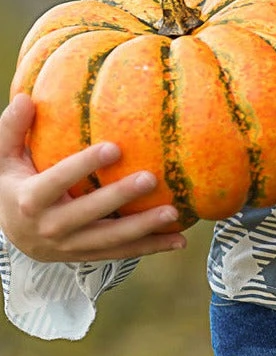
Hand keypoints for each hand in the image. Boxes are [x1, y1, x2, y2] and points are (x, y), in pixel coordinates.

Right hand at [0, 93, 186, 262]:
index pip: (58, 181)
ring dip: (142, 229)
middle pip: (88, 214)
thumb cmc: (11, 183)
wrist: (8, 232)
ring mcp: (67, 247)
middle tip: (150, 178)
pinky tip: (178, 239)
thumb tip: (25, 98)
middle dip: (119, 198)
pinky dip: (149, 248)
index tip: (113, 147)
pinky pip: (119, 254)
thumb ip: (12, 129)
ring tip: (172, 213)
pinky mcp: (84, 256)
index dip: (83, 165)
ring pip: (108, 241)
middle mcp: (48, 228)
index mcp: (29, 200)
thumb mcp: (3, 158)